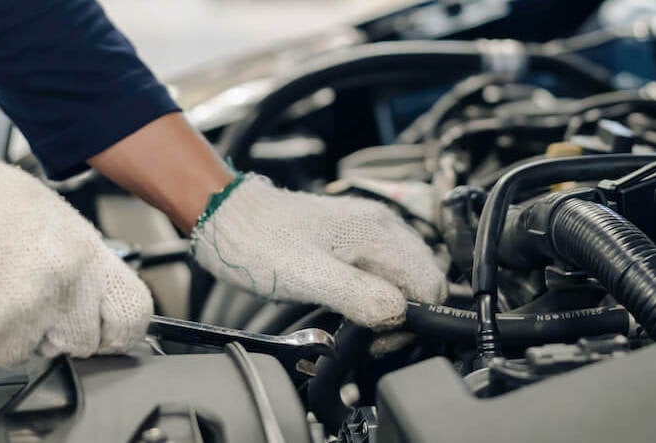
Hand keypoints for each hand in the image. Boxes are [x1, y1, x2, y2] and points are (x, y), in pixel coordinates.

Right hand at [0, 127, 151, 365]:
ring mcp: (15, 320)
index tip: (108, 331)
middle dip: (58, 327)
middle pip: (80, 341)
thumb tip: (92, 293)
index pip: (130, 314)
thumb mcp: (46, 212)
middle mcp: (55, 290)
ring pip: (28, 351)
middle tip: (27, 299)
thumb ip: (75, 259)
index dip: (118, 328)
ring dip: (11, 330)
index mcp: (80, 253)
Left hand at [190, 174, 445, 327]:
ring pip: (405, 276)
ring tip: (358, 322)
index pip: (430, 283)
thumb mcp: (309, 278)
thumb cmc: (257, 244)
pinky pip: (383, 270)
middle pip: (423, 280)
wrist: (225, 217)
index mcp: (378, 233)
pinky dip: (377, 293)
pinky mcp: (353, 237)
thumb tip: (398, 315)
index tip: (379, 338)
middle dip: (405, 314)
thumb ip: (360, 297)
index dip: (413, 319)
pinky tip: (352, 304)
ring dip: (391, 305)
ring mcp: (368, 229)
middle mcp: (381, 225)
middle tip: (368, 335)